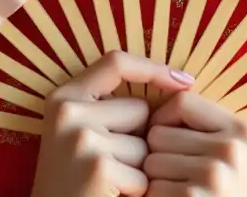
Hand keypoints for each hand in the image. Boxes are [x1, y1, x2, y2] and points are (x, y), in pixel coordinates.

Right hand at [30, 52, 194, 196]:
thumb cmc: (77, 182)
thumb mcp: (82, 133)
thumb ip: (111, 109)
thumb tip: (181, 87)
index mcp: (63, 97)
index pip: (115, 62)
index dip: (152, 68)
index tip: (183, 80)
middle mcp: (68, 111)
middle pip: (139, 109)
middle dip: (138, 138)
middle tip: (109, 166)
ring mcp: (82, 138)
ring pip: (145, 143)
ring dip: (138, 167)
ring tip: (109, 183)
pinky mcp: (98, 166)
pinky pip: (143, 173)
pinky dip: (136, 190)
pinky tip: (111, 196)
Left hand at [144, 90, 246, 195]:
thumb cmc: (217, 196)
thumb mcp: (225, 155)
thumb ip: (201, 126)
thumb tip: (154, 80)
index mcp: (243, 130)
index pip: (181, 101)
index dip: (164, 120)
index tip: (168, 139)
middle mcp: (234, 148)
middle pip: (159, 131)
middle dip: (157, 155)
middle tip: (177, 177)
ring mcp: (217, 174)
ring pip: (151, 159)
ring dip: (153, 180)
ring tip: (176, 193)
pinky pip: (151, 187)